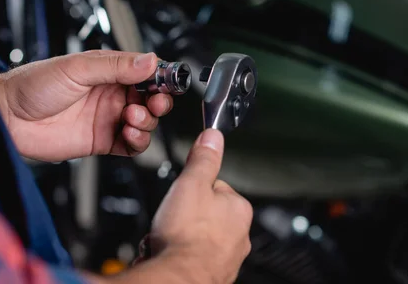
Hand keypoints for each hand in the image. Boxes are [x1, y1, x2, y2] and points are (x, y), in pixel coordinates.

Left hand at [0, 50, 171, 161]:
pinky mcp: (103, 141)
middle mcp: (112, 94)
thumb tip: (149, 61)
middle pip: (153, 99)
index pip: (147, 72)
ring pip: (146, 123)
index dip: (162, 78)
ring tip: (131, 118)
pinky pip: (132, 145)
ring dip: (147, 122)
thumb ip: (116, 66)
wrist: (7, 118)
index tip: (168, 83)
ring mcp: (109, 118)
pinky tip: (129, 135)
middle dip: (159, 102)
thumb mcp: (77, 68)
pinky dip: (138, 142)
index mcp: (109, 72)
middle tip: (154, 103)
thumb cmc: (33, 86)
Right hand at [149, 129, 252, 283]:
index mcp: (238, 209)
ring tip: (168, 240)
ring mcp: (227, 258)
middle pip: (205, 214)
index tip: (182, 195)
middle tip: (172, 221)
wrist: (178, 279)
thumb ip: (203, 160)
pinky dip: (180, 256)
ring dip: (180, 237)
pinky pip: (192, 258)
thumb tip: (213, 137)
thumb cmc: (187, 235)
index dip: (193, 189)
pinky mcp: (212, 274)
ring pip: (197, 237)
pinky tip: (169, 255)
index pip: (215, 188)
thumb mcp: (191, 183)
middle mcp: (239, 235)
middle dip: (185, 217)